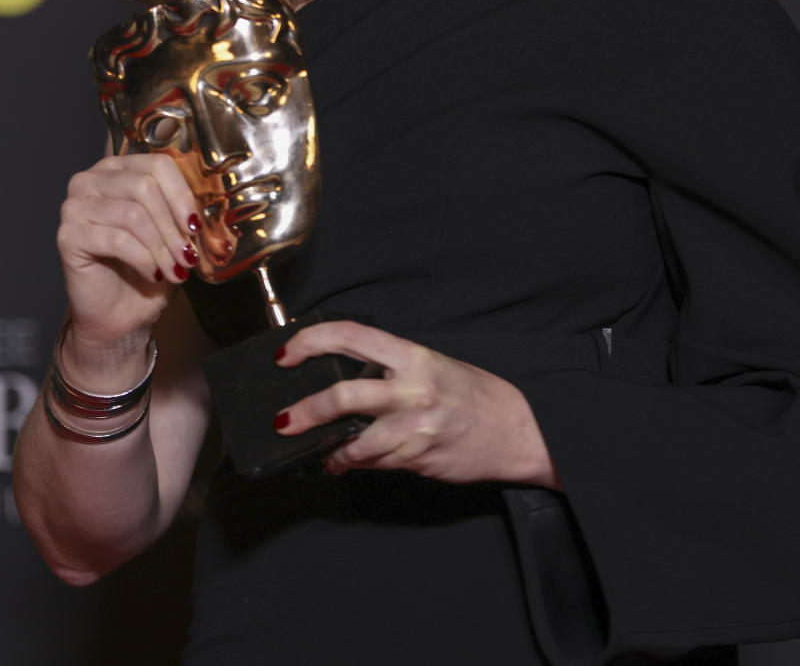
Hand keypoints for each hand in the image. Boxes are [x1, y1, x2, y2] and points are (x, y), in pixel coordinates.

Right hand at [57, 153, 201, 352]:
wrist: (120, 313)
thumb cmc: (147, 268)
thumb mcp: (173, 232)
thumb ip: (184, 209)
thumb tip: (208, 204)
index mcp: (119, 169)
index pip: (157, 164)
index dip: (182, 195)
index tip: (196, 225)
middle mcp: (91, 180)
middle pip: (144, 186)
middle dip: (172, 226)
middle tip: (188, 255)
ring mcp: (75, 206)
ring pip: (133, 214)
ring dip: (161, 247)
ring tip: (174, 270)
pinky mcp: (67, 236)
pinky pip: (116, 240)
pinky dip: (142, 259)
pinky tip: (152, 274)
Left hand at [273, 320, 561, 488]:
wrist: (516, 430)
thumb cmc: (474, 394)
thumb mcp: (433, 366)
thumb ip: (392, 370)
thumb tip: (346, 378)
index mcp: (413, 356)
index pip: (351, 336)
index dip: (312, 341)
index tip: (287, 353)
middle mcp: (412, 389)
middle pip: (344, 395)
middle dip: (305, 411)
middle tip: (283, 419)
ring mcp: (414, 427)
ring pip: (355, 441)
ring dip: (328, 450)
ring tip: (319, 451)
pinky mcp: (417, 458)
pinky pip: (374, 463)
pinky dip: (354, 464)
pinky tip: (344, 463)